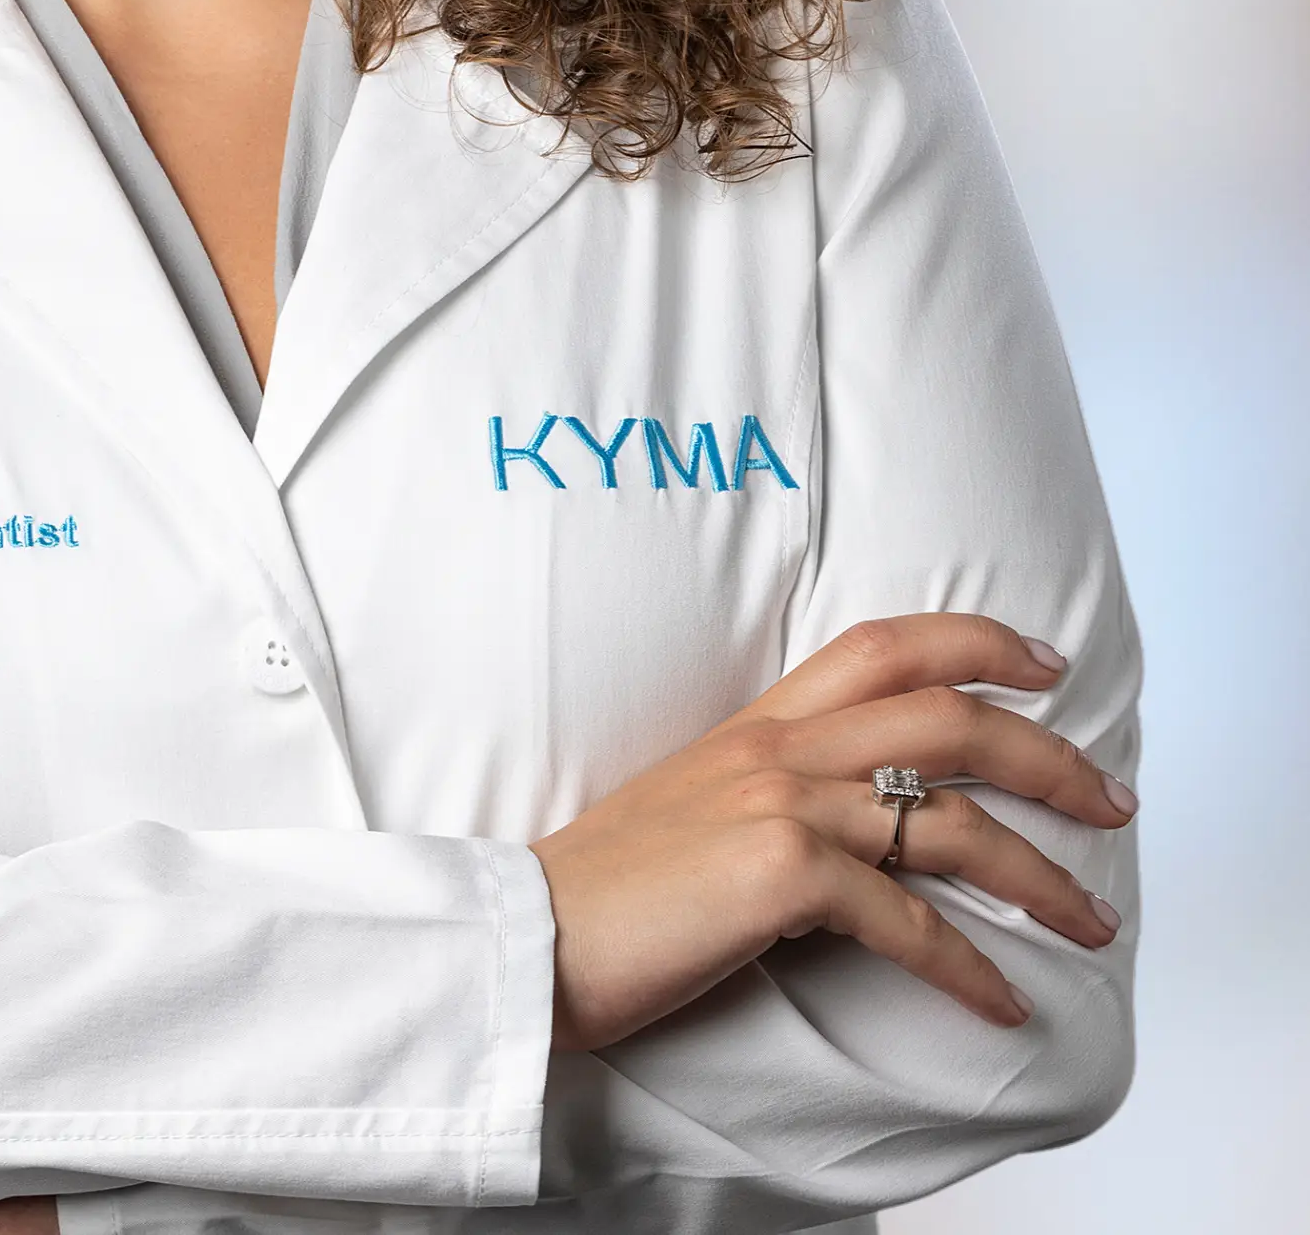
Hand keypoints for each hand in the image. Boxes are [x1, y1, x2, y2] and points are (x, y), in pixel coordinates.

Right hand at [531, 614, 1134, 1047]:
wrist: (532, 932)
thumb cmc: (610, 888)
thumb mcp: (697, 807)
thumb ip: (776, 794)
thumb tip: (856, 831)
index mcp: (759, 721)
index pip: (884, 642)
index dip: (977, 638)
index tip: (1046, 663)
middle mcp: (779, 747)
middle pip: (947, 717)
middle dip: (1048, 755)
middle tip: (1112, 796)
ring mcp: (781, 805)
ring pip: (950, 819)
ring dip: (1040, 875)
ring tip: (1092, 918)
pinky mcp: (779, 878)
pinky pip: (908, 920)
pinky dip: (969, 968)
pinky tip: (1004, 1004)